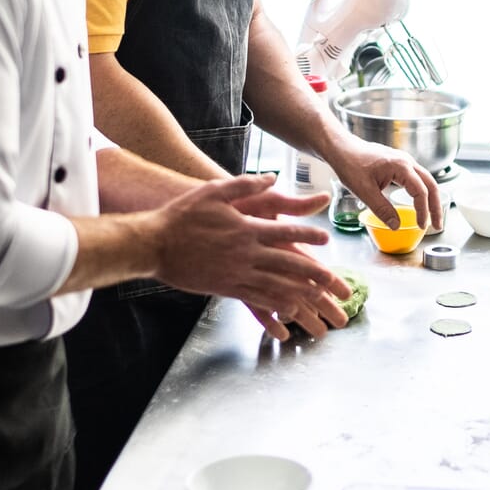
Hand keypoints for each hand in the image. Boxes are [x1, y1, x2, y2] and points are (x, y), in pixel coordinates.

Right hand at [147, 176, 347, 339]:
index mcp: (247, 228)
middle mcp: (246, 253)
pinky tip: (288, 312)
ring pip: (277, 286)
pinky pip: (257, 299)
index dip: (308, 235)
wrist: (154, 243)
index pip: (287, 232)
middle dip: (316, 274)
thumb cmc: (184, 215)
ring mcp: (236, 273)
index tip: (326, 239)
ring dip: (302, 294)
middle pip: (290, 264)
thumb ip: (246, 184)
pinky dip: (276, 306)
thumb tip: (272, 177)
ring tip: (320, 301)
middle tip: (335, 281)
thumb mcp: (215, 191)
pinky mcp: (225, 288)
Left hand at [324, 133, 443, 231]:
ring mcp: (404, 161)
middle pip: (431, 184)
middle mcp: (406, 161)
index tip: (421, 225)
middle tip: (438, 225)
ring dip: (430, 199)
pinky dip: (422, 192)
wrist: (341, 148)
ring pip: (426, 180)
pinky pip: (417, 178)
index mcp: (401, 166)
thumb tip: (396, 226)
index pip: (420, 191)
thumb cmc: (350, 164)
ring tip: (432, 217)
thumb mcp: (364, 191)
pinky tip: (419, 203)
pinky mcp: (398, 164)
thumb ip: (382, 209)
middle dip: (436, 206)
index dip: (423, 211)